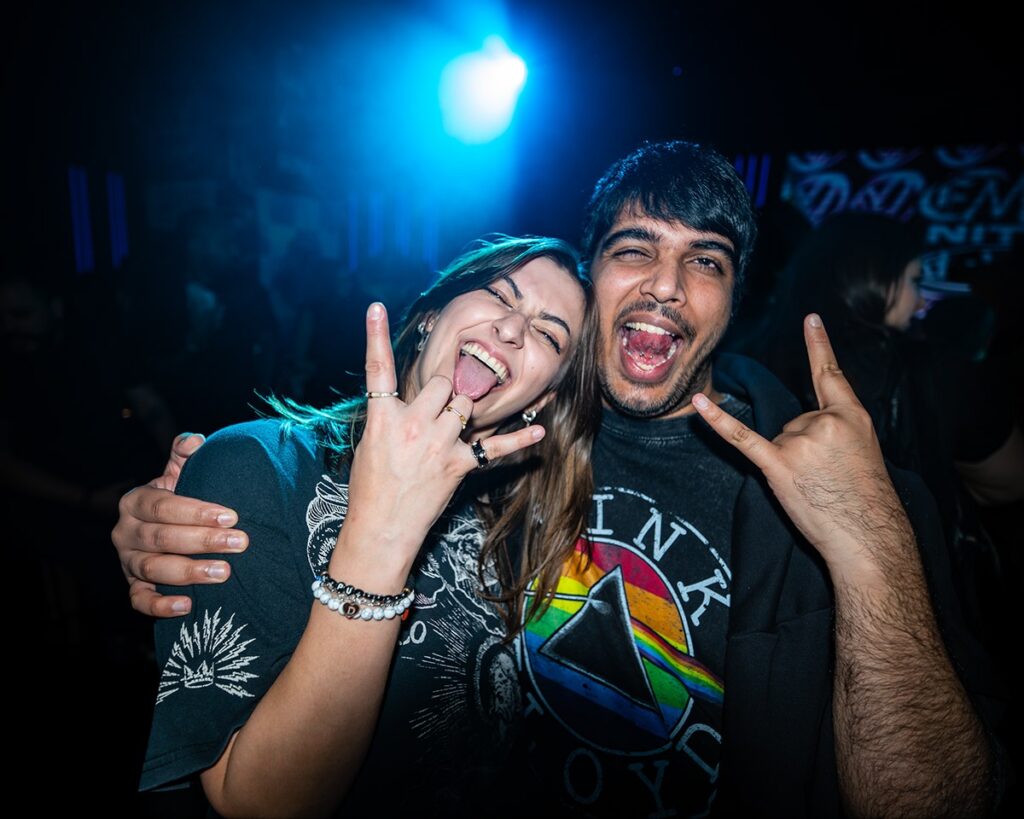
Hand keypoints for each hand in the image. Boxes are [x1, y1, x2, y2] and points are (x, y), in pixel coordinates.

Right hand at [112, 432, 248, 616]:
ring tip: (225, 572)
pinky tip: (188, 606)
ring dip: (189, 573)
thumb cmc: (181, 498)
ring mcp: (127, 562)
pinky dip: (160, 606)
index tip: (231, 516)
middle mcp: (125, 532)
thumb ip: (185, 454)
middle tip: (240, 543)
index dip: (196, 511)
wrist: (170, 526)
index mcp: (135, 501)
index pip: (163, 506)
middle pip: (161, 538)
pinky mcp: (133, 587)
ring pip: (153, 570)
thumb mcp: (181, 473)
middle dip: (203, 541)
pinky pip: (140, 601)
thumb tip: (195, 440)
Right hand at [334, 304, 545, 584]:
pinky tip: (538, 430)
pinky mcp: (458, 464)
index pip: (376, 369)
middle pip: (442, 383)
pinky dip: (518, 440)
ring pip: (466, 404)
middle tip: (436, 408)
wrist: (382, 527)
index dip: (375, 335)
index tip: (376, 306)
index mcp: (383, 418)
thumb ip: (390, 415)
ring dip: (463, 410)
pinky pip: (495, 449)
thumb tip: (408, 398)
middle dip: (444, 389)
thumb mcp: (369, 443)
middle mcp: (412, 425)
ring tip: (449, 428)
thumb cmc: (371, 486)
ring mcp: (438, 444)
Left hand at [693, 314, 911, 579]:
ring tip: (815, 486)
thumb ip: (837, 430)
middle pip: (796, 421)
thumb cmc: (867, 500)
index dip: (819, 345)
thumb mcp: (865, 452)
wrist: (868, 535)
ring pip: (779, 438)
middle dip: (805, 449)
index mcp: (851, 416)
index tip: (810, 319)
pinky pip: (741, 437)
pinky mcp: (778, 464)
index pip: (830, 374)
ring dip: (790, 463)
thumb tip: (804, 432)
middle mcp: (824, 422)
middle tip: (827, 477)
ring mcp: (799, 442)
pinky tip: (699, 403)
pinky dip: (717, 421)